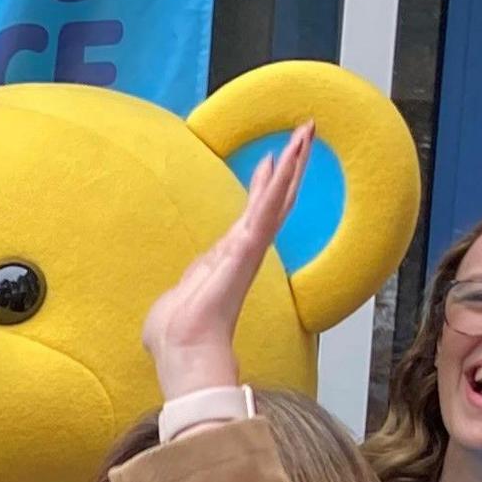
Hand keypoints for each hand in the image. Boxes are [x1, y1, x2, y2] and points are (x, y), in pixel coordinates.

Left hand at [142, 125, 307, 402]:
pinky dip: (279, 181)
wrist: (183, 351)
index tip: (272, 159)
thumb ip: (184, 289)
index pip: (252, 215)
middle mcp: (244, 250)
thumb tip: (180, 297)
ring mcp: (249, 248)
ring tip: (306, 130)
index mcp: (228, 259)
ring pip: (276, 197)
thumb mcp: (177, 299)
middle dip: (290, 165)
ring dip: (293, 162)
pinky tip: (289, 154)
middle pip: (274, 199)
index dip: (264, 187)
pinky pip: (267, 209)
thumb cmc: (175, 335)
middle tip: (304, 132)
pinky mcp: (247, 249)